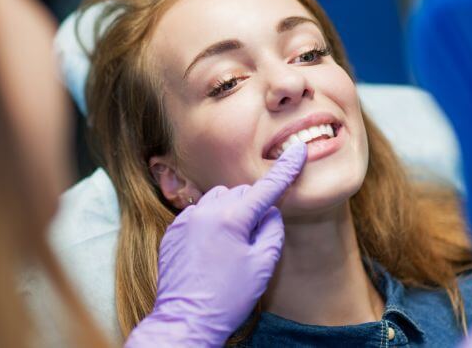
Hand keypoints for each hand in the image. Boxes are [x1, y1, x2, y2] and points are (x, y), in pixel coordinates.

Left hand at [125, 142, 306, 347]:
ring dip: (231, 212)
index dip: (286, 170)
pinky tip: (213, 250)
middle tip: (255, 238)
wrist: (185, 320)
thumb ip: (272, 230)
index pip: (266, 188)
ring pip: (217, 200)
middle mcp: (206, 211)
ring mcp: (185, 220)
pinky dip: (211, 223)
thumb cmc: (228, 297)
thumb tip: (270, 212)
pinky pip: (198, 214)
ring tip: (233, 245)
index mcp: (232, 218)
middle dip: (253, 207)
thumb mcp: (263, 265)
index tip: (298, 151)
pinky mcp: (173, 232)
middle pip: (240, 193)